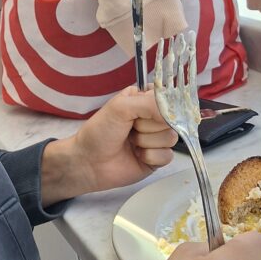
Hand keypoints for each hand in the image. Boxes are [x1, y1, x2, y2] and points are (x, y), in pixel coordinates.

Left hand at [41, 87, 177, 203]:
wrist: (89, 162)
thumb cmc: (98, 132)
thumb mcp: (120, 107)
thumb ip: (148, 103)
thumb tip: (170, 113)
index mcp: (142, 100)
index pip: (167, 97)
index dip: (159, 105)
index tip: (145, 111)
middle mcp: (151, 118)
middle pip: (171, 118)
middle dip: (148, 125)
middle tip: (130, 128)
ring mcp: (155, 138)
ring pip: (171, 137)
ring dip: (147, 141)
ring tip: (131, 142)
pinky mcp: (157, 158)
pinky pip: (168, 155)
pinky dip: (150, 156)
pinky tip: (137, 155)